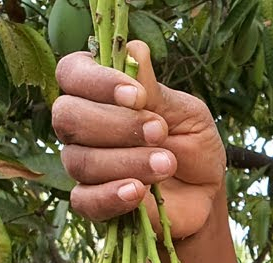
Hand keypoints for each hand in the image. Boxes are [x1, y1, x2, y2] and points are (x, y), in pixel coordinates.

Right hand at [53, 41, 224, 238]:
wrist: (206, 194)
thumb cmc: (192, 144)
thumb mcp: (186, 114)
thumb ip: (156, 91)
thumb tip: (134, 50)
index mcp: (100, 93)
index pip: (72, 73)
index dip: (97, 82)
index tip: (136, 96)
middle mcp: (83, 126)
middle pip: (67, 116)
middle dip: (116, 124)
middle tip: (160, 131)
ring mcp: (84, 164)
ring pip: (80, 159)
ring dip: (128, 160)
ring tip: (168, 163)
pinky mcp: (92, 201)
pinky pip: (84, 200)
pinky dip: (111, 196)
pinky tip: (138, 192)